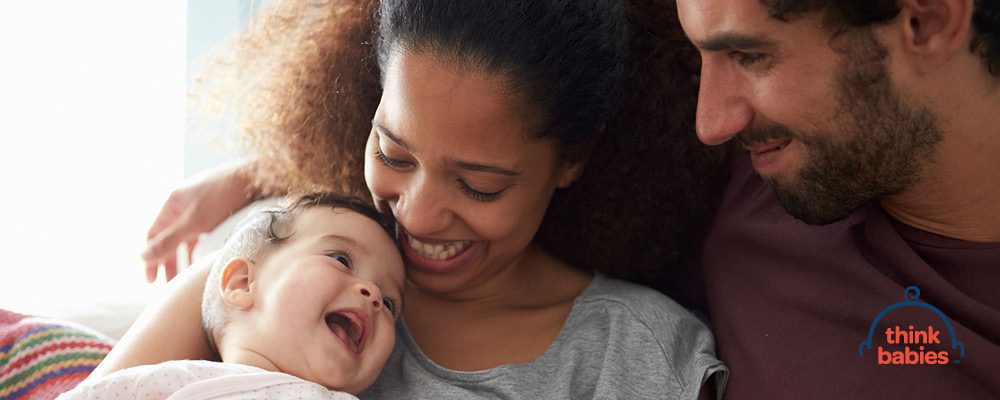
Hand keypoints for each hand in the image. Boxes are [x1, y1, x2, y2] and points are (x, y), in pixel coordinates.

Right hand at [142, 160, 256, 281]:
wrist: (253, 178)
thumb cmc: (222, 197)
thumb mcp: (194, 223)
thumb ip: (169, 241)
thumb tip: (143, 256)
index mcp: (171, 204)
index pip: (153, 235)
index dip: (150, 257)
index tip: (151, 279)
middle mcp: (181, 206)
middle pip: (167, 238)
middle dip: (166, 261)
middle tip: (166, 284)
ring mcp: (197, 209)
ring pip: (183, 238)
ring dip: (181, 257)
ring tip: (182, 278)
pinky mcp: (212, 212)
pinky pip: (198, 234)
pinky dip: (195, 248)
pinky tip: (197, 262)